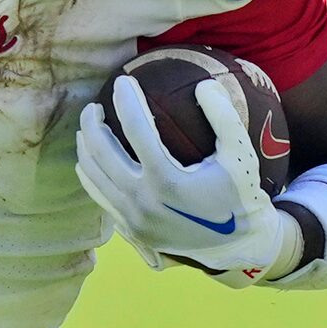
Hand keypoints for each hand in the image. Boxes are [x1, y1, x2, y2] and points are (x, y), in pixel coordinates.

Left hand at [76, 79, 294, 285]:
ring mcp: (133, 219)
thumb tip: (203, 84)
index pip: (137, 130)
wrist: (238, 246)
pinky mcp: (131, 231)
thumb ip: (223, 117)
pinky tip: (90, 161)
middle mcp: (144, 201)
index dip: (127, 100)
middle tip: (94, 106)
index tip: (122, 81)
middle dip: (93, 123)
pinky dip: (90, 176)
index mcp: (168, 180)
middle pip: (102, 152)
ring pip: (93, 177)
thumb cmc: (240, 196)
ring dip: (86, 149)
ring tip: (88, 129)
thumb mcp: (240, 155)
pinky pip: (100, 198)